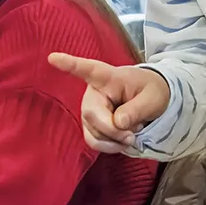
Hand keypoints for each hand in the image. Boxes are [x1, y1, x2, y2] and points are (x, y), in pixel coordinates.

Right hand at [47, 53, 170, 153]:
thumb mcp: (153, 98)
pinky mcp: (90, 125)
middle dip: (113, 130)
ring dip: (114, 140)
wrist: (150, 99)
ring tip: (132, 133)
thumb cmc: (151, 91)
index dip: (69, 64)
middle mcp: (93, 92)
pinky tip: (121, 142)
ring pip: (93, 132)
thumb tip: (118, 123)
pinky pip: (93, 141)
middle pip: (92, 114)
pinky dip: (109, 146)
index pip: (87, 69)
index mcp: (108, 77)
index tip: (52, 58)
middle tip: (133, 134)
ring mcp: (89, 109)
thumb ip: (136, 109)